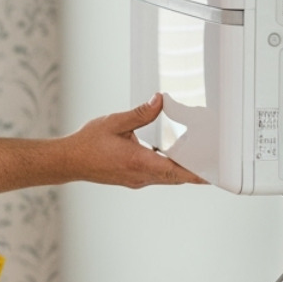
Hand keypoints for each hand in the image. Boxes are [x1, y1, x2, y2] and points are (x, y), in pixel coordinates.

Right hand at [66, 93, 206, 187]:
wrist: (70, 161)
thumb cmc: (88, 144)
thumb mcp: (114, 122)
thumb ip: (139, 113)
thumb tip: (159, 101)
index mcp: (138, 162)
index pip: (175, 171)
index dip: (196, 173)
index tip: (212, 174)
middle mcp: (140, 176)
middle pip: (176, 176)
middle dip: (195, 169)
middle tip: (213, 159)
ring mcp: (137, 180)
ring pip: (167, 178)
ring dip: (181, 169)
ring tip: (197, 155)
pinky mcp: (133, 179)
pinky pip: (157, 176)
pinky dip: (168, 168)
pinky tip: (170, 154)